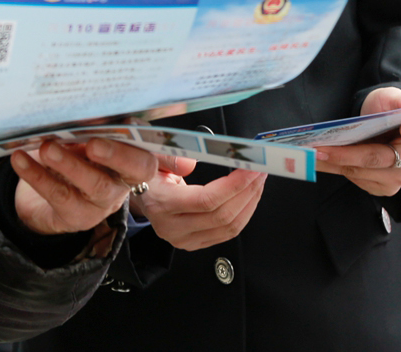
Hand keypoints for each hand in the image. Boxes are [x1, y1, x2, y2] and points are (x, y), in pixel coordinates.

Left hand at [11, 138, 156, 236]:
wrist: (52, 195)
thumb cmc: (75, 156)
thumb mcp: (84, 140)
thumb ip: (89, 126)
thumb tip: (77, 105)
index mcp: (130, 160)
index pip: (146, 153)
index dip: (139, 141)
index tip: (126, 125)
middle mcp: (122, 182)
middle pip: (130, 171)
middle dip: (115, 154)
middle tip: (93, 142)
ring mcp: (101, 203)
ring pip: (93, 185)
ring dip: (70, 164)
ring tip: (47, 148)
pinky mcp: (75, 216)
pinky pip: (58, 194)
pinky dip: (36, 174)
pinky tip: (20, 159)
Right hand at [129, 155, 265, 250]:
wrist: (140, 197)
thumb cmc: (148, 175)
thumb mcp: (152, 158)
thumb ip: (171, 158)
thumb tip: (191, 162)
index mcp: (162, 205)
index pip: (206, 200)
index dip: (234, 185)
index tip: (251, 168)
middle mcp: (173, 227)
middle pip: (222, 215)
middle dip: (247, 191)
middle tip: (260, 171)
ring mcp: (185, 240)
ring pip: (229, 227)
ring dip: (250, 203)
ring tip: (258, 181)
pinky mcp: (195, 243)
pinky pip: (227, 233)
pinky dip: (244, 214)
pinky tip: (250, 196)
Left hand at [310, 87, 400, 196]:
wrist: (379, 127)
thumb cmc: (386, 110)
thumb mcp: (390, 98)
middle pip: (378, 158)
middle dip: (346, 154)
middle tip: (319, 148)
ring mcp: (398, 178)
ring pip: (362, 172)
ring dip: (334, 164)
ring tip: (310, 155)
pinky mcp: (382, 188)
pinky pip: (356, 180)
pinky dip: (335, 170)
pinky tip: (318, 162)